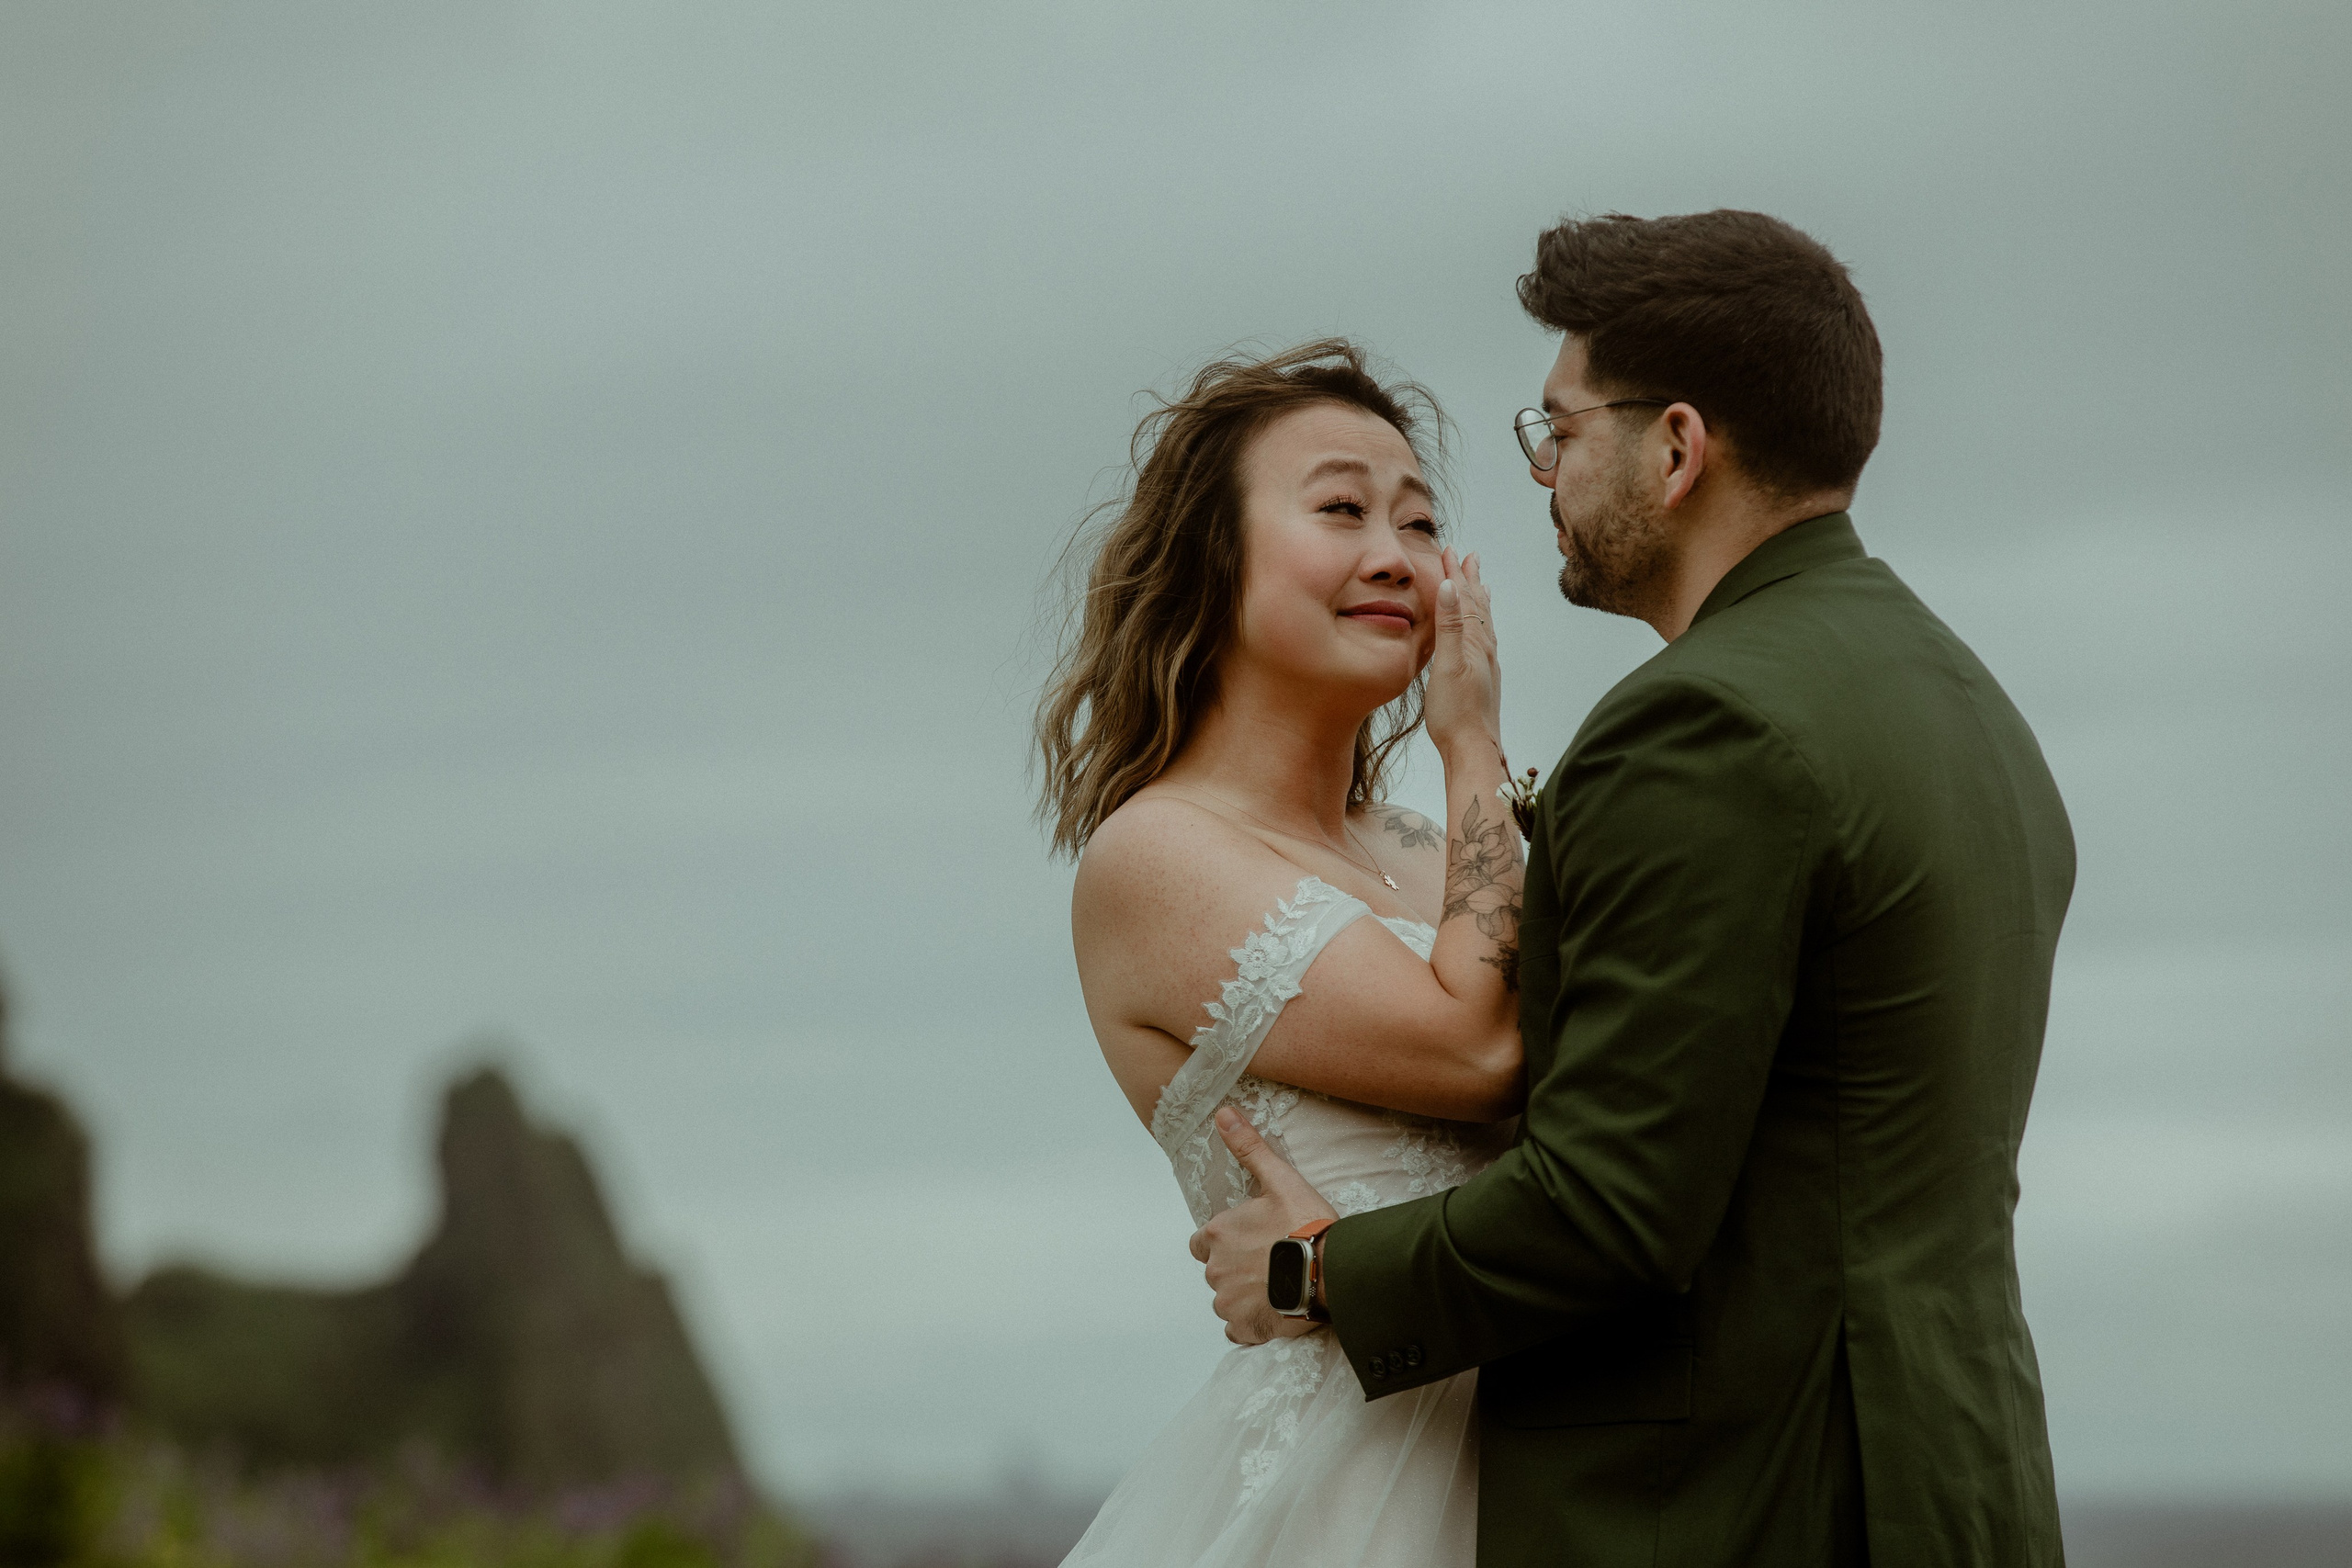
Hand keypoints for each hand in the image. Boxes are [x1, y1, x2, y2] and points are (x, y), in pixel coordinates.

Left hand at [1188, 1106, 1338, 1344]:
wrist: (1332, 1270)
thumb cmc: (1306, 1224)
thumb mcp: (1279, 1179)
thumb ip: (1249, 1148)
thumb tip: (1223, 1113)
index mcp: (1217, 1235)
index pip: (1202, 1241)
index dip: (1223, 1241)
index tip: (1248, 1241)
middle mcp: (1215, 1270)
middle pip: (1215, 1271)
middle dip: (1236, 1268)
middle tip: (1270, 1262)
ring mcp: (1228, 1302)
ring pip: (1225, 1300)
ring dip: (1243, 1296)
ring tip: (1275, 1287)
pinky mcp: (1246, 1327)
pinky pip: (1236, 1330)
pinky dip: (1249, 1324)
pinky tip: (1272, 1312)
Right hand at [1421, 547, 1500, 758]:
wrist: (1473, 750)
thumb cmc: (1456, 713)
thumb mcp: (1447, 665)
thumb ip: (1450, 626)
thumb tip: (1449, 586)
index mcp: (1474, 643)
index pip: (1465, 599)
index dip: (1456, 574)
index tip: (1449, 551)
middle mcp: (1484, 650)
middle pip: (1479, 606)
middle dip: (1470, 580)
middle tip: (1469, 557)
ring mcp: (1486, 666)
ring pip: (1484, 623)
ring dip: (1479, 601)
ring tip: (1480, 586)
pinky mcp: (1482, 680)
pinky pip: (1483, 640)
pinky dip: (1481, 625)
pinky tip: (1479, 634)